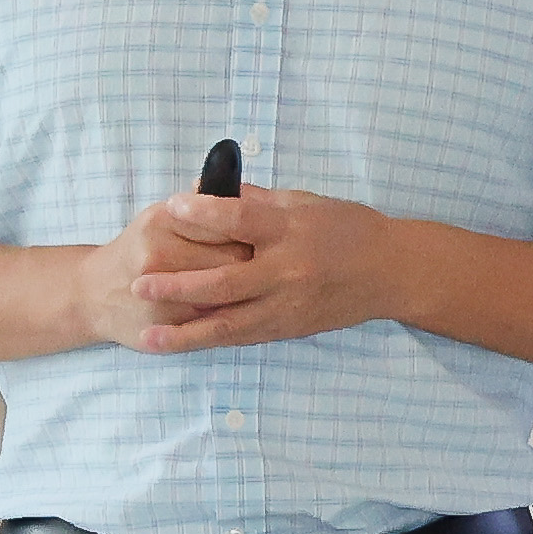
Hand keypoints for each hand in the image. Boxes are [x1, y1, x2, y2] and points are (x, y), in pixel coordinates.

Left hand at [97, 182, 410, 351]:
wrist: (393, 272)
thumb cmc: (350, 229)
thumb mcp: (307, 202)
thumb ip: (259, 201)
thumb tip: (212, 190)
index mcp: (292, 230)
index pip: (242, 219)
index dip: (204, 212)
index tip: (170, 206)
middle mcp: (288, 271)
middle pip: (225, 281)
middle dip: (179, 285)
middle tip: (139, 284)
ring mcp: (288, 305)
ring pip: (230, 323)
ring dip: (186, 332)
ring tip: (149, 336)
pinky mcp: (289, 327)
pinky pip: (244, 336)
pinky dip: (211, 341)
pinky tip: (182, 343)